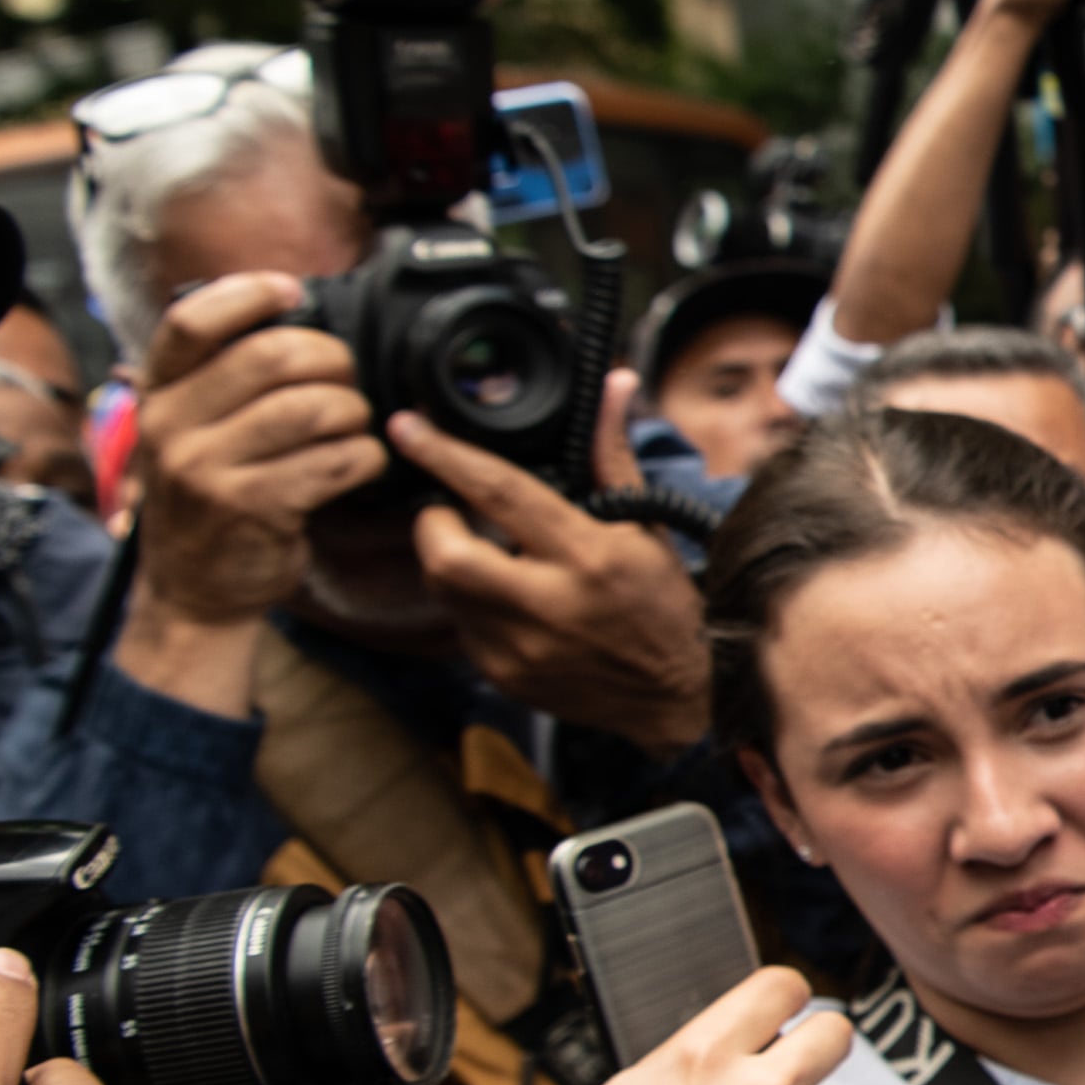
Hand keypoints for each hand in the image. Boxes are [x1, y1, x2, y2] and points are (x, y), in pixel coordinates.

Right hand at [131, 271, 383, 626]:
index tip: (291, 290)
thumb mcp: (189, 433)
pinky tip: (359, 464)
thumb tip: (289, 316)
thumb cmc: (209, 501)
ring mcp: (208, 468)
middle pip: (272, 357)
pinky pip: (336, 461)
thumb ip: (220, 381)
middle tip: (345, 381)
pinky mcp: (252, 507)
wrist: (193, 593)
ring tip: (352, 427)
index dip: (248, 294)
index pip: (192, 322)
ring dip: (353, 413)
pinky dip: (364, 457)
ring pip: (313, 408)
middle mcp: (172, 426)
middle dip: (331, 361)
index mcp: (157, 396)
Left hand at [395, 379, 710, 752]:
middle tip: (453, 513)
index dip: (445, 456)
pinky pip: (460, 626)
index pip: (501, 494)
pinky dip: (471, 604)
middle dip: (433, 522)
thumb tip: (614, 387)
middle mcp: (549, 605)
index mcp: (588, 557)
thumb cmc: (664, 607)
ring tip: (494, 558)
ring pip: (443, 589)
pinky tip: (510, 603)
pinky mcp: (504, 675)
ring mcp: (520, 647)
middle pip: (444, 554)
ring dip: (453, 562)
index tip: (407, 428)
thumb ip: (612, 458)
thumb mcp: (645, 528)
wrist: (678, 698)